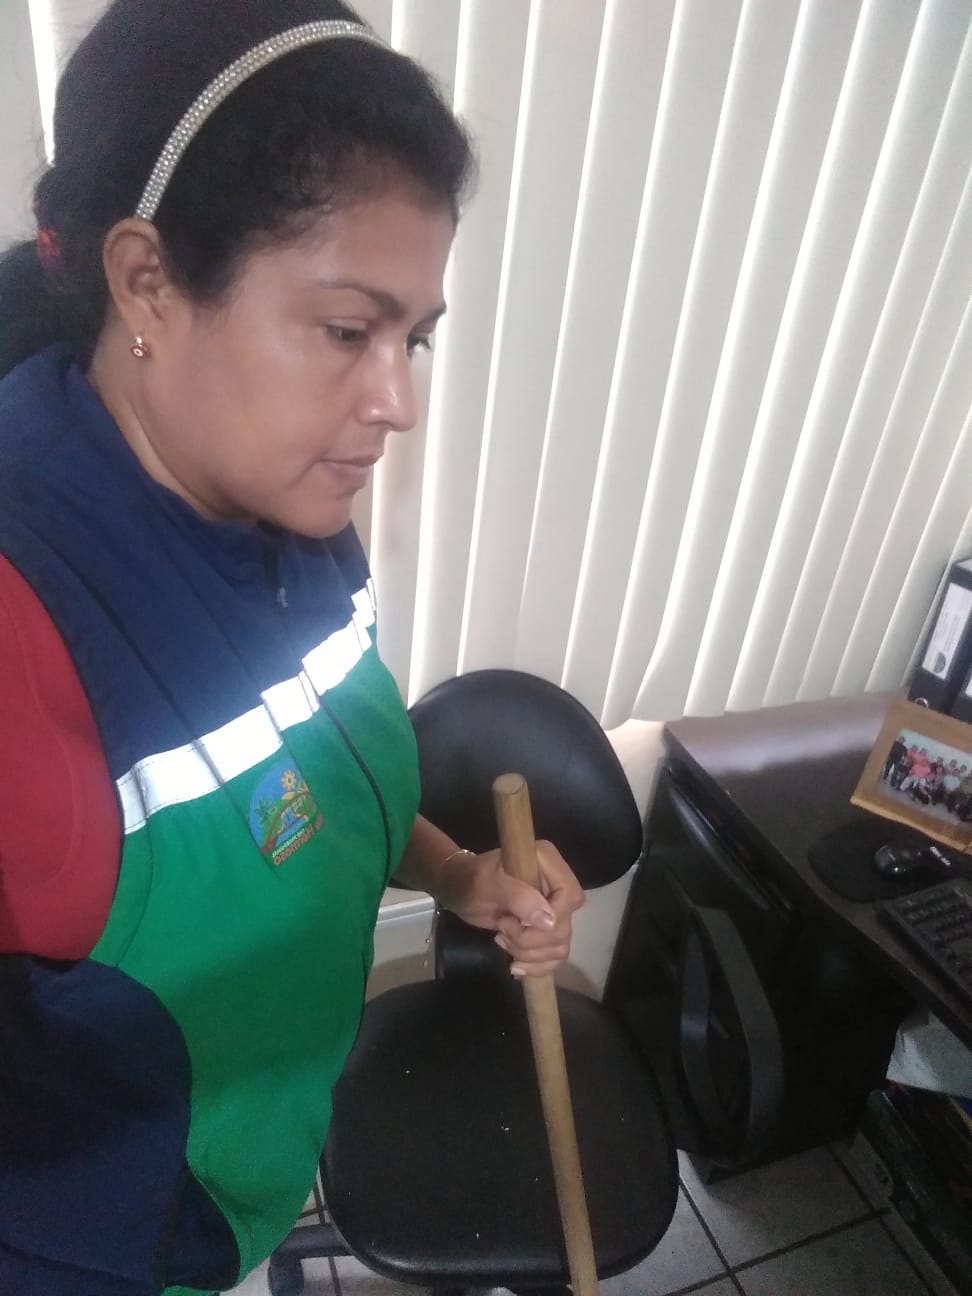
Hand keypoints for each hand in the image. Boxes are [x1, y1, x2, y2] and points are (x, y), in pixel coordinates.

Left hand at [434, 841, 584, 977]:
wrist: (460, 890)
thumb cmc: (470, 881)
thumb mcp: (486, 884)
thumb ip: (517, 897)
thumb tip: (549, 921)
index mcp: (547, 862)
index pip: (570, 895)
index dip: (552, 916)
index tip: (520, 921)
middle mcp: (557, 884)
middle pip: (564, 926)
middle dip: (530, 939)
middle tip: (501, 929)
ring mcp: (554, 909)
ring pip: (560, 945)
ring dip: (529, 953)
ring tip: (502, 940)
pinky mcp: (547, 929)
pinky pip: (556, 956)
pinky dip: (536, 965)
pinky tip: (515, 964)